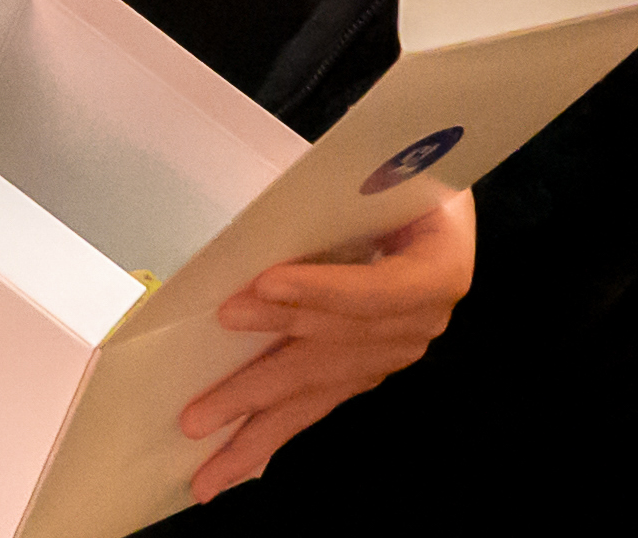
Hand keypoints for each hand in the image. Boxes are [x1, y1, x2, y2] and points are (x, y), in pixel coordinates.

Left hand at [185, 192, 474, 501]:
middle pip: (332, 357)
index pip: (379, 289)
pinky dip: (277, 430)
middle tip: (199, 414)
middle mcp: (421, 320)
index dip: (322, 291)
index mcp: (438, 265)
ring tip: (208, 468)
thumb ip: (337, 198)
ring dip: (258, 430)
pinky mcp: (370, 365)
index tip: (260, 287)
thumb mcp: (381, 169)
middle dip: (258, 388)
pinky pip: (319, 401)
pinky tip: (241, 460)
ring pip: (319, 392)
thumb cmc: (397, 172)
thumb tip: (267, 227)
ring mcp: (396, 350)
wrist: (433, 192)